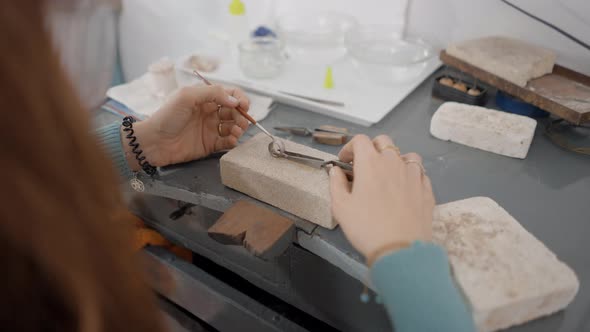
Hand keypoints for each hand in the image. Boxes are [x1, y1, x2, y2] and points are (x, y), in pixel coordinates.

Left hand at [126, 85, 249, 168]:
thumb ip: (213, 93)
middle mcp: (209, 112)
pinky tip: (232, 139)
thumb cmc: (167, 116)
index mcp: (204, 98)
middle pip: (234, 111)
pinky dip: (234, 140)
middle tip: (241, 121)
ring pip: (233, 126)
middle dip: (242, 115)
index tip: (244, 105)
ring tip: (236, 131)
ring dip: (240, 127)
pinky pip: (227, 142)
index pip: (229, 94)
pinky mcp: (209, 145)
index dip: (239, 98)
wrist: (154, 142)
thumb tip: (234, 100)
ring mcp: (210, 129)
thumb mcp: (187, 96)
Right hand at [329, 135, 434, 258]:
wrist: (400, 249)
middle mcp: (394, 162)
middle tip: (364, 167)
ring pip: (405, 155)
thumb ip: (336, 183)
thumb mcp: (340, 207)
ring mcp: (413, 174)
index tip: (345, 162)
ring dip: (394, 159)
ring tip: (387, 175)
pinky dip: (410, 174)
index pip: (361, 140)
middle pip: (384, 142)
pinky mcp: (426, 189)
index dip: (350, 148)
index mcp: (371, 163)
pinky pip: (419, 172)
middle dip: (372, 148)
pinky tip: (404, 188)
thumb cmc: (366, 227)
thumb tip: (335, 171)